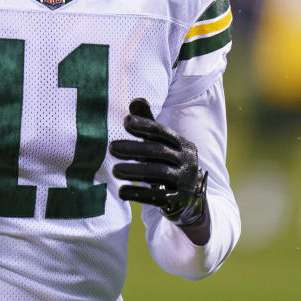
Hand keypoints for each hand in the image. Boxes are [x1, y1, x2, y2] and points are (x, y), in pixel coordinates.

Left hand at [109, 98, 207, 225]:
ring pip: (159, 173)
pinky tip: (121, 192)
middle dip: (134, 149)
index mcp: (182, 144)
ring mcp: (185, 181)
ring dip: (134, 171)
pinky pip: (158, 197)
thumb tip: (135, 100)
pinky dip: (138, 194)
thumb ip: (148, 123)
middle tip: (111, 147)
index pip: (162, 132)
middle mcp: (187, 161)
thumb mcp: (161, 145)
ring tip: (114, 170)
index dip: (144, 125)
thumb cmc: (168, 163)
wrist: (190, 198)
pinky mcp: (179, 200)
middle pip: (158, 152)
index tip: (125, 122)